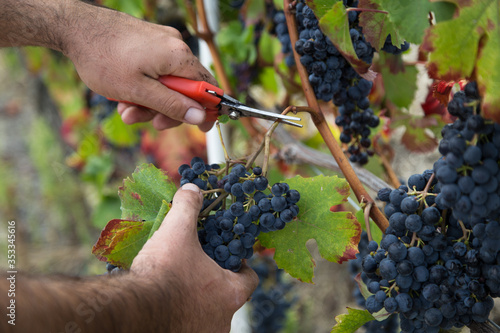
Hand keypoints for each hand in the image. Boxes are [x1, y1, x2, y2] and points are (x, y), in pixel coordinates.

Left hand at [64, 2, 215, 131]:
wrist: (75, 28)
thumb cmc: (103, 58)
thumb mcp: (138, 91)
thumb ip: (171, 105)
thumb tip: (199, 117)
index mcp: (178, 56)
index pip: (208, 87)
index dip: (207, 110)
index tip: (202, 128)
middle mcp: (176, 46)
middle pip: (186, 88)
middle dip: (167, 110)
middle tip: (150, 123)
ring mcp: (162, 42)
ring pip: (168, 83)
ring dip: (150, 102)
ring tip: (126, 110)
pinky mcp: (150, 42)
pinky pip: (156, 72)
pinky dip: (144, 88)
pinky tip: (125, 95)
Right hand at [131, 184, 258, 331]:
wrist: (135, 310)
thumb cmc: (164, 272)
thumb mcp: (177, 232)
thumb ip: (188, 208)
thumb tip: (192, 189)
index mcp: (231, 293)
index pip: (250, 279)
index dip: (241, 266)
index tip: (229, 258)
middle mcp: (223, 319)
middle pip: (227, 297)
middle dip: (214, 282)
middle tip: (198, 268)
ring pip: (208, 314)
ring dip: (197, 300)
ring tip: (178, 285)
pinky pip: (189, 325)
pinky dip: (182, 314)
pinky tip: (166, 302)